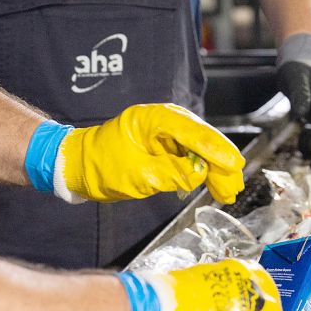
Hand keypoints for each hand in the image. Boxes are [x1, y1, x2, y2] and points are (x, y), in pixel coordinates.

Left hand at [24, 104, 244, 203]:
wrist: (77, 167)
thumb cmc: (99, 166)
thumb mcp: (136, 175)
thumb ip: (170, 173)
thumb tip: (199, 174)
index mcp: (152, 119)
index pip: (191, 131)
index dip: (215, 149)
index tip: (233, 164)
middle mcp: (163, 121)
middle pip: (202, 139)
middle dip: (220, 163)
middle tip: (234, 185)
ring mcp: (165, 134)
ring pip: (200, 150)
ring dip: (215, 170)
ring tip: (228, 191)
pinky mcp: (165, 148)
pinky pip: (191, 157)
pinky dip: (203, 172)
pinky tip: (214, 186)